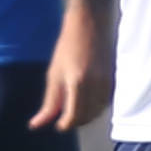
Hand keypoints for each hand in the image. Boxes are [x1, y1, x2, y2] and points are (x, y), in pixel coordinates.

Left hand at [30, 6, 113, 130]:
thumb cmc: (67, 47)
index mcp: (78, 84)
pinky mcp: (113, 80)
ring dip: (87, 116)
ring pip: (98, 111)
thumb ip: (49, 103)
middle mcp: (95, 86)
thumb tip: (36, 125)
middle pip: (87, 117)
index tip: (58, 124)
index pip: (74, 117)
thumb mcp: (54, 75)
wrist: (89, 25)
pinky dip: (96, 107)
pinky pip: (105, 102)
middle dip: (75, 121)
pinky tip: (87, 102)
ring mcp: (107, 83)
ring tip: (75, 111)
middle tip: (64, 118)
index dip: (65, 124)